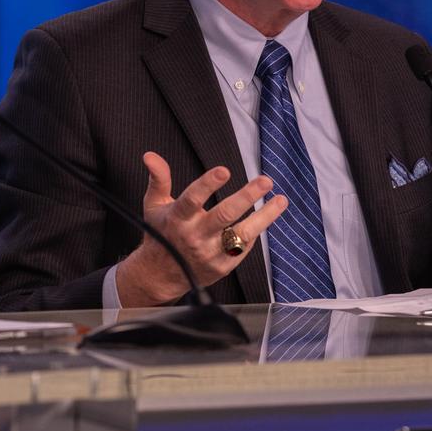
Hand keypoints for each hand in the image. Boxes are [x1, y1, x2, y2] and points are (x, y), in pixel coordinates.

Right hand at [115, 152, 287, 306]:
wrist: (160, 275)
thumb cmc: (161, 234)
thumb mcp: (154, 205)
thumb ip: (159, 179)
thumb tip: (150, 156)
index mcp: (177, 218)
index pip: (192, 199)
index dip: (208, 184)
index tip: (224, 170)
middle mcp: (194, 236)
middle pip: (224, 215)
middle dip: (247, 196)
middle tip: (265, 181)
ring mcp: (209, 253)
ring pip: (241, 234)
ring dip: (264, 217)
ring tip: (280, 200)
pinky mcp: (221, 267)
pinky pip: (243, 248)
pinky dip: (255, 232)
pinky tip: (265, 217)